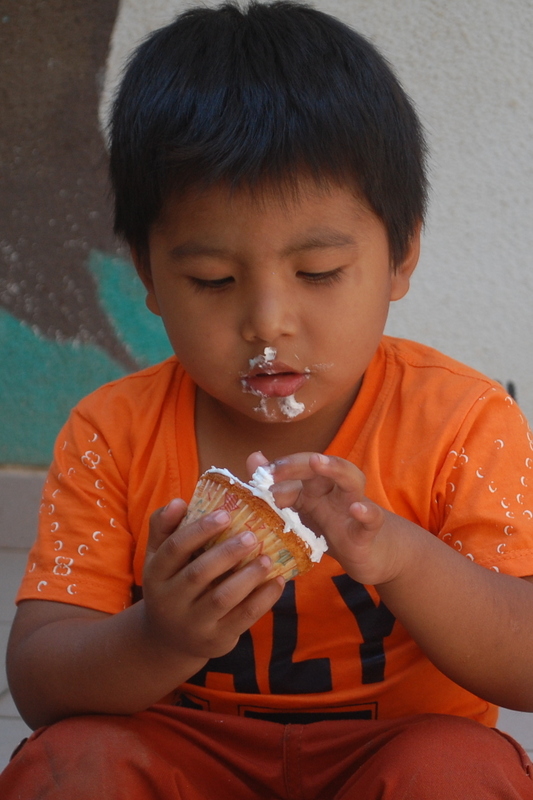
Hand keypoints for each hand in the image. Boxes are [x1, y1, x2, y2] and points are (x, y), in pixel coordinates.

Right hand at [141, 499, 284, 662]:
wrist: (168, 640)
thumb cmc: (171, 584)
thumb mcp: (159, 558)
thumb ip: (165, 527)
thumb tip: (179, 501)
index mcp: (155, 575)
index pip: (174, 549)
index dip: (198, 530)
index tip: (225, 513)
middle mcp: (169, 601)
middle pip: (198, 574)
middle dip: (227, 553)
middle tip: (252, 536)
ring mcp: (192, 624)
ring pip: (221, 598)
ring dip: (247, 577)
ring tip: (266, 559)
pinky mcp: (216, 640)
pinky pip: (242, 618)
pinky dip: (262, 599)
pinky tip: (277, 581)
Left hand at [248, 451, 403, 585]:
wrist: (370, 554)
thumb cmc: (331, 529)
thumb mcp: (301, 513)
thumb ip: (277, 488)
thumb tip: (254, 458)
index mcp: (315, 487)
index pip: (296, 470)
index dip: (277, 471)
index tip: (257, 479)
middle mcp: (334, 491)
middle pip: (321, 467)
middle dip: (297, 463)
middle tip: (275, 469)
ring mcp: (352, 507)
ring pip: (351, 480)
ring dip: (335, 468)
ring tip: (317, 462)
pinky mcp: (367, 531)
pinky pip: (372, 518)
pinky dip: (366, 512)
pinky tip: (357, 509)